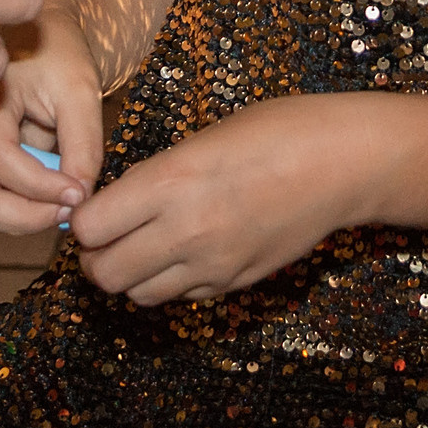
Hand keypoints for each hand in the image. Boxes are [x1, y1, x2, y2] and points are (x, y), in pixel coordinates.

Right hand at [0, 1, 104, 234]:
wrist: (41, 34)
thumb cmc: (59, 53)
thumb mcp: (80, 90)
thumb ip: (82, 143)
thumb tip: (79, 197)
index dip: (42, 186)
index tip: (80, 192)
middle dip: (24, 216)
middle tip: (67, 210)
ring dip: (23, 215)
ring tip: (63, 200)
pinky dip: (24, 206)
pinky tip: (55, 189)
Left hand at [69, 94, 385, 304]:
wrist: (345, 164)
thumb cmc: (278, 130)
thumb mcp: (204, 137)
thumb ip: (157, 174)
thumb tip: (119, 203)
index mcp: (171, 181)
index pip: (89, 227)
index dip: (82, 219)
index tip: (92, 207)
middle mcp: (185, 229)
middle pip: (104, 274)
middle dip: (94, 257)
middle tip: (106, 236)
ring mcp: (212, 263)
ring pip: (137, 294)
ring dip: (130, 274)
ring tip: (143, 246)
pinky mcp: (235, 283)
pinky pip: (180, 297)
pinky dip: (169, 282)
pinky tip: (184, 253)